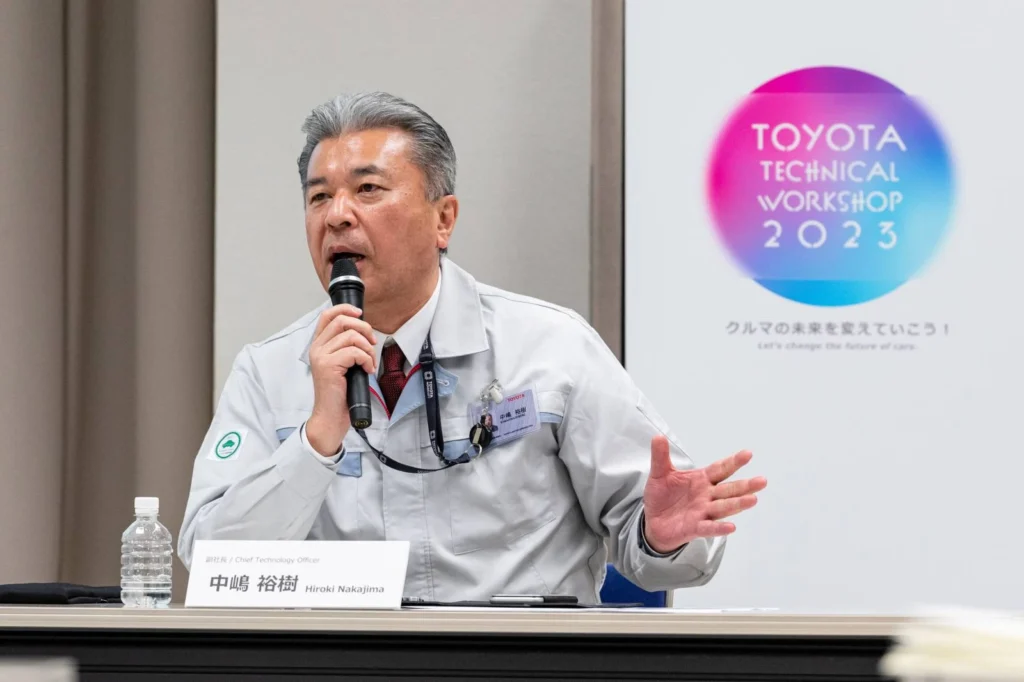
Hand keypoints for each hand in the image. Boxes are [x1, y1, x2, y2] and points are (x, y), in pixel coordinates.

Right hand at [304, 304, 376, 456]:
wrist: (331, 416)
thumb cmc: (340, 393)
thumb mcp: (344, 364)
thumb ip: (347, 347)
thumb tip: (364, 332)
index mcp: (318, 345)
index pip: (327, 315)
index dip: (345, 309)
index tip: (360, 313)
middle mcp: (317, 348)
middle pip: (342, 321)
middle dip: (364, 328)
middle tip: (372, 343)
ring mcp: (321, 357)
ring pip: (351, 336)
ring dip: (368, 349)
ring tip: (369, 363)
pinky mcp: (328, 366)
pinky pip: (354, 352)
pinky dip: (366, 359)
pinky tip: (367, 371)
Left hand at [642, 435, 766, 553]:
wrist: (653, 521)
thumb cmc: (662, 496)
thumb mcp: (659, 474)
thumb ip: (660, 456)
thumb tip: (658, 436)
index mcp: (701, 480)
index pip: (720, 469)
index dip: (733, 462)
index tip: (748, 453)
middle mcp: (707, 496)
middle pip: (728, 490)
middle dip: (745, 486)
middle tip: (762, 480)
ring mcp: (703, 512)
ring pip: (723, 507)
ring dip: (738, 504)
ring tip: (753, 499)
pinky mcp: (695, 528)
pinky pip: (709, 528)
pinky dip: (719, 528)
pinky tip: (731, 527)